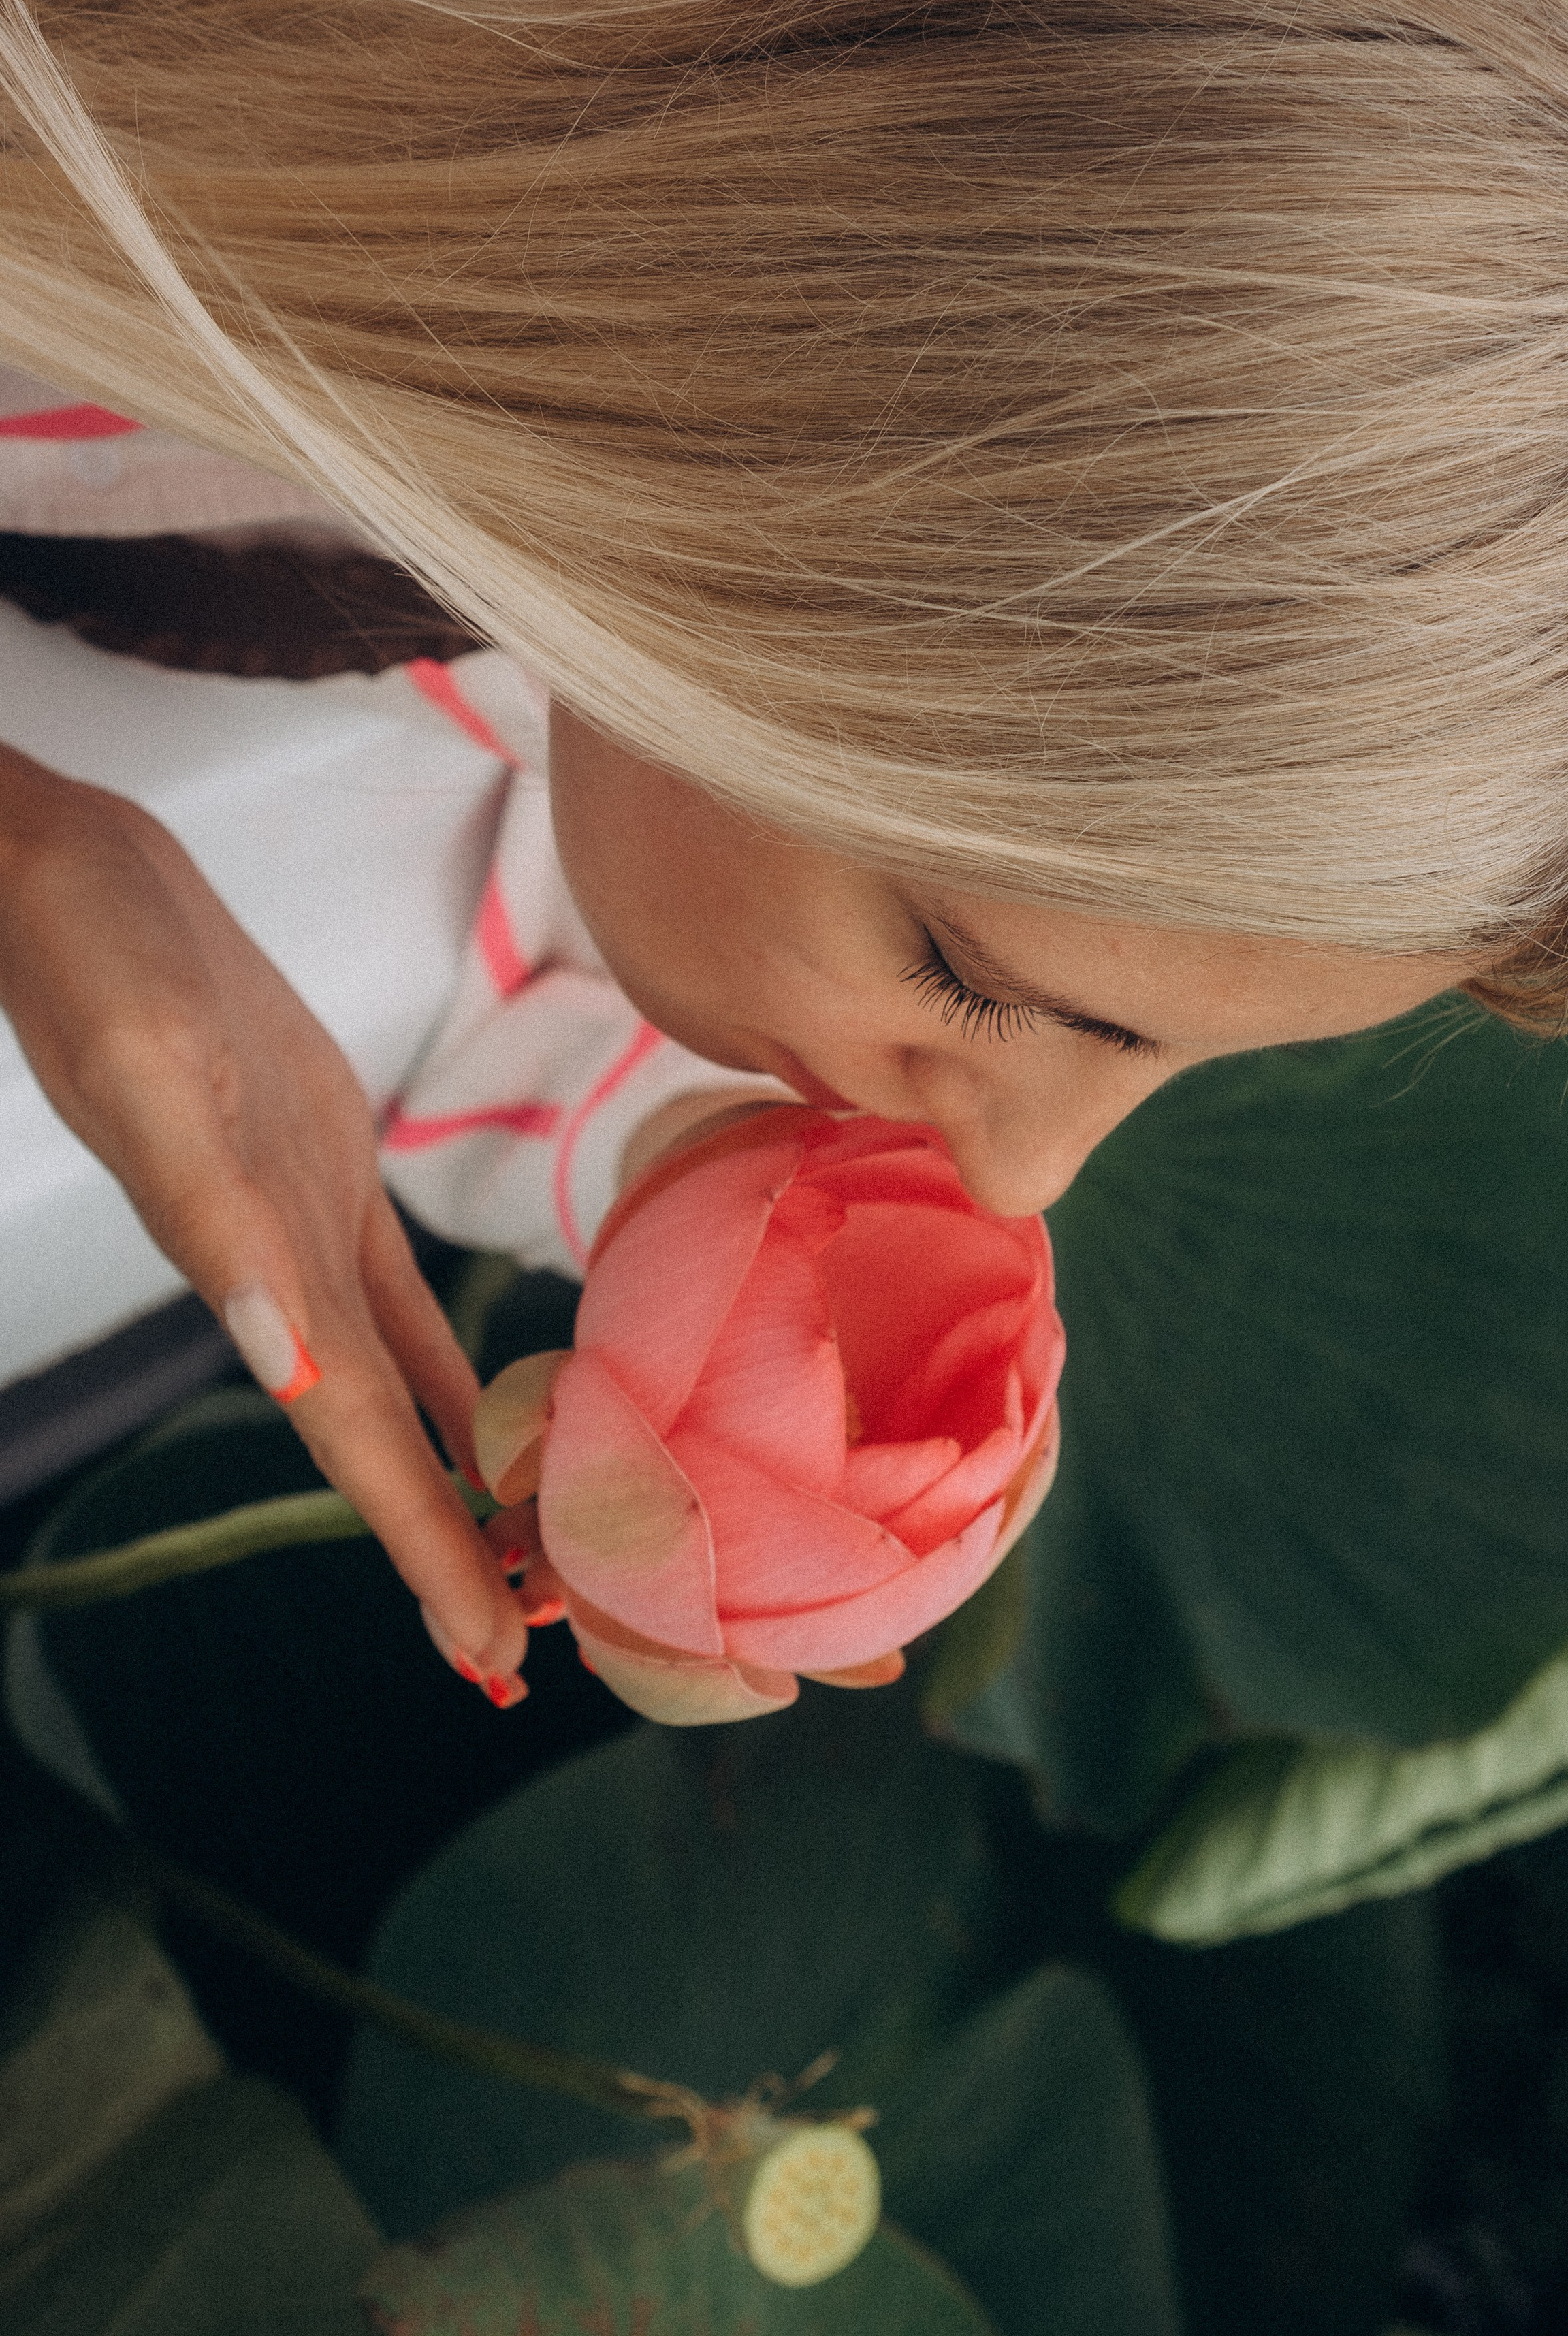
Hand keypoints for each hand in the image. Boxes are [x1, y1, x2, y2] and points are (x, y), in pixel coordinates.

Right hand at [0, 743, 526, 1700]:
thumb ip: (212, 1220)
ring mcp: (301, 1223)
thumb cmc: (95, 956)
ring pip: (397, 1381)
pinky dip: (444, 1365)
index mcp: (253, 1269)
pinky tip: (488, 1412)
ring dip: (453, 1475)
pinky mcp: (320, 1169)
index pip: (359, 1440)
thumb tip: (284, 1364)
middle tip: (532, 1652)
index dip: (423, 1546)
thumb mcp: (155, 1074)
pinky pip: (399, 1296)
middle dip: (452, 1547)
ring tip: (521, 1560)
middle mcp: (281, 1270)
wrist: (73, 877)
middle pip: (388, 1439)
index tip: (488, 1653)